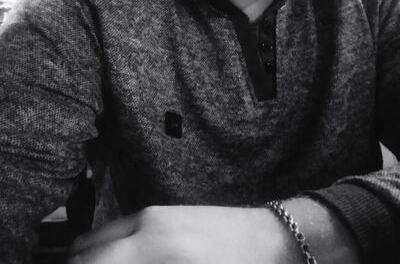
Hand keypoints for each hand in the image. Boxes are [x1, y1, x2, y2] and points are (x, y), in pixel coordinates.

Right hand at [67, 205, 299, 263]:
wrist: (270, 239)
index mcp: (155, 246)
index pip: (90, 262)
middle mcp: (147, 222)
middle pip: (84, 249)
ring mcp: (153, 213)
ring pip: (99, 239)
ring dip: (95, 261)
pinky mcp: (161, 212)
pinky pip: (118, 233)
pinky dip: (112, 253)